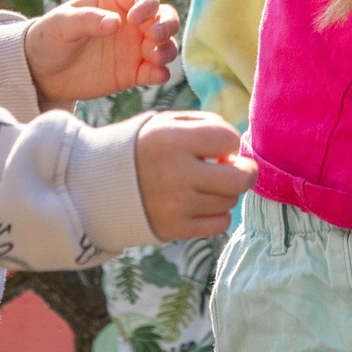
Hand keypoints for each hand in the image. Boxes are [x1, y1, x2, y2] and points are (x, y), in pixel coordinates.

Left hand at [26, 0, 181, 102]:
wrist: (40, 72)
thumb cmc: (50, 37)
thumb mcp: (62, 23)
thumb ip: (88, 19)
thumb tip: (116, 22)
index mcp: (115, 3)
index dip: (148, 5)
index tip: (134, 19)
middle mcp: (131, 25)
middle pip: (164, 18)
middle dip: (167, 25)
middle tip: (155, 37)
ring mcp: (134, 50)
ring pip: (165, 45)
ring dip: (167, 50)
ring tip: (155, 59)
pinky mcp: (132, 74)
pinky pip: (155, 72)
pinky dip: (161, 74)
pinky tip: (157, 76)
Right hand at [134, 113, 254, 239]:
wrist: (104, 184)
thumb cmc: (148, 147)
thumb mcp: (169, 122)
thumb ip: (207, 125)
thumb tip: (237, 151)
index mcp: (172, 140)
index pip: (228, 139)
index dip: (229, 140)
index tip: (218, 144)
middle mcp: (176, 174)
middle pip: (239, 179)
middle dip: (247, 171)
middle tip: (238, 167)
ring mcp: (176, 206)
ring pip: (230, 201)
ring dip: (226, 191)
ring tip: (207, 183)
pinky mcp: (175, 229)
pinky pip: (220, 224)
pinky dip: (218, 213)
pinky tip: (203, 203)